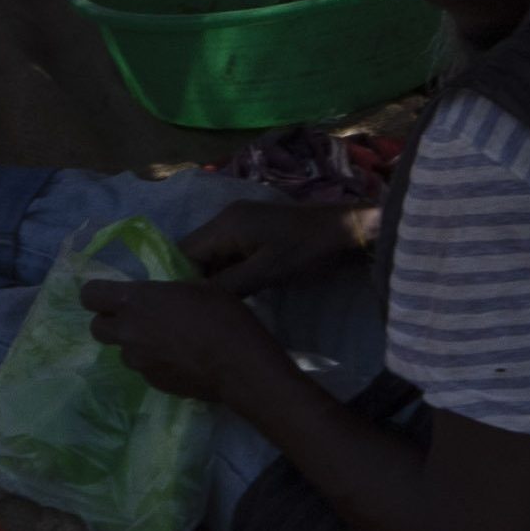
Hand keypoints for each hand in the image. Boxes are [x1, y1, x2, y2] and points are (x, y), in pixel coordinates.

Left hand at [78, 270, 285, 403]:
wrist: (239, 366)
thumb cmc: (223, 317)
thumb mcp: (199, 288)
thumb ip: (169, 291)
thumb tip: (165, 296)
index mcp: (135, 300)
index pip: (89, 295)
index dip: (98, 294)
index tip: (112, 295)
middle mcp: (128, 332)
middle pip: (96, 328)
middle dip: (111, 322)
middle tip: (136, 319)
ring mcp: (138, 362)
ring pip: (123, 351)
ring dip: (135, 345)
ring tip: (166, 342)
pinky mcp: (152, 383)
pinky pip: (144, 369)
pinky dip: (155, 363)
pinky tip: (180, 361)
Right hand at [184, 196, 379, 296]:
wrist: (349, 232)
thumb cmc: (308, 252)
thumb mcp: (266, 272)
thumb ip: (227, 285)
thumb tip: (193, 301)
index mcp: (225, 224)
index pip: (183, 252)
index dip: (180, 280)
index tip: (184, 309)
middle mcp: (226, 218)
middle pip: (195, 253)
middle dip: (196, 281)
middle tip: (201, 312)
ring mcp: (241, 223)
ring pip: (212, 256)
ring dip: (214, 279)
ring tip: (217, 307)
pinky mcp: (254, 231)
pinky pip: (229, 253)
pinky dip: (229, 273)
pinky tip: (236, 294)